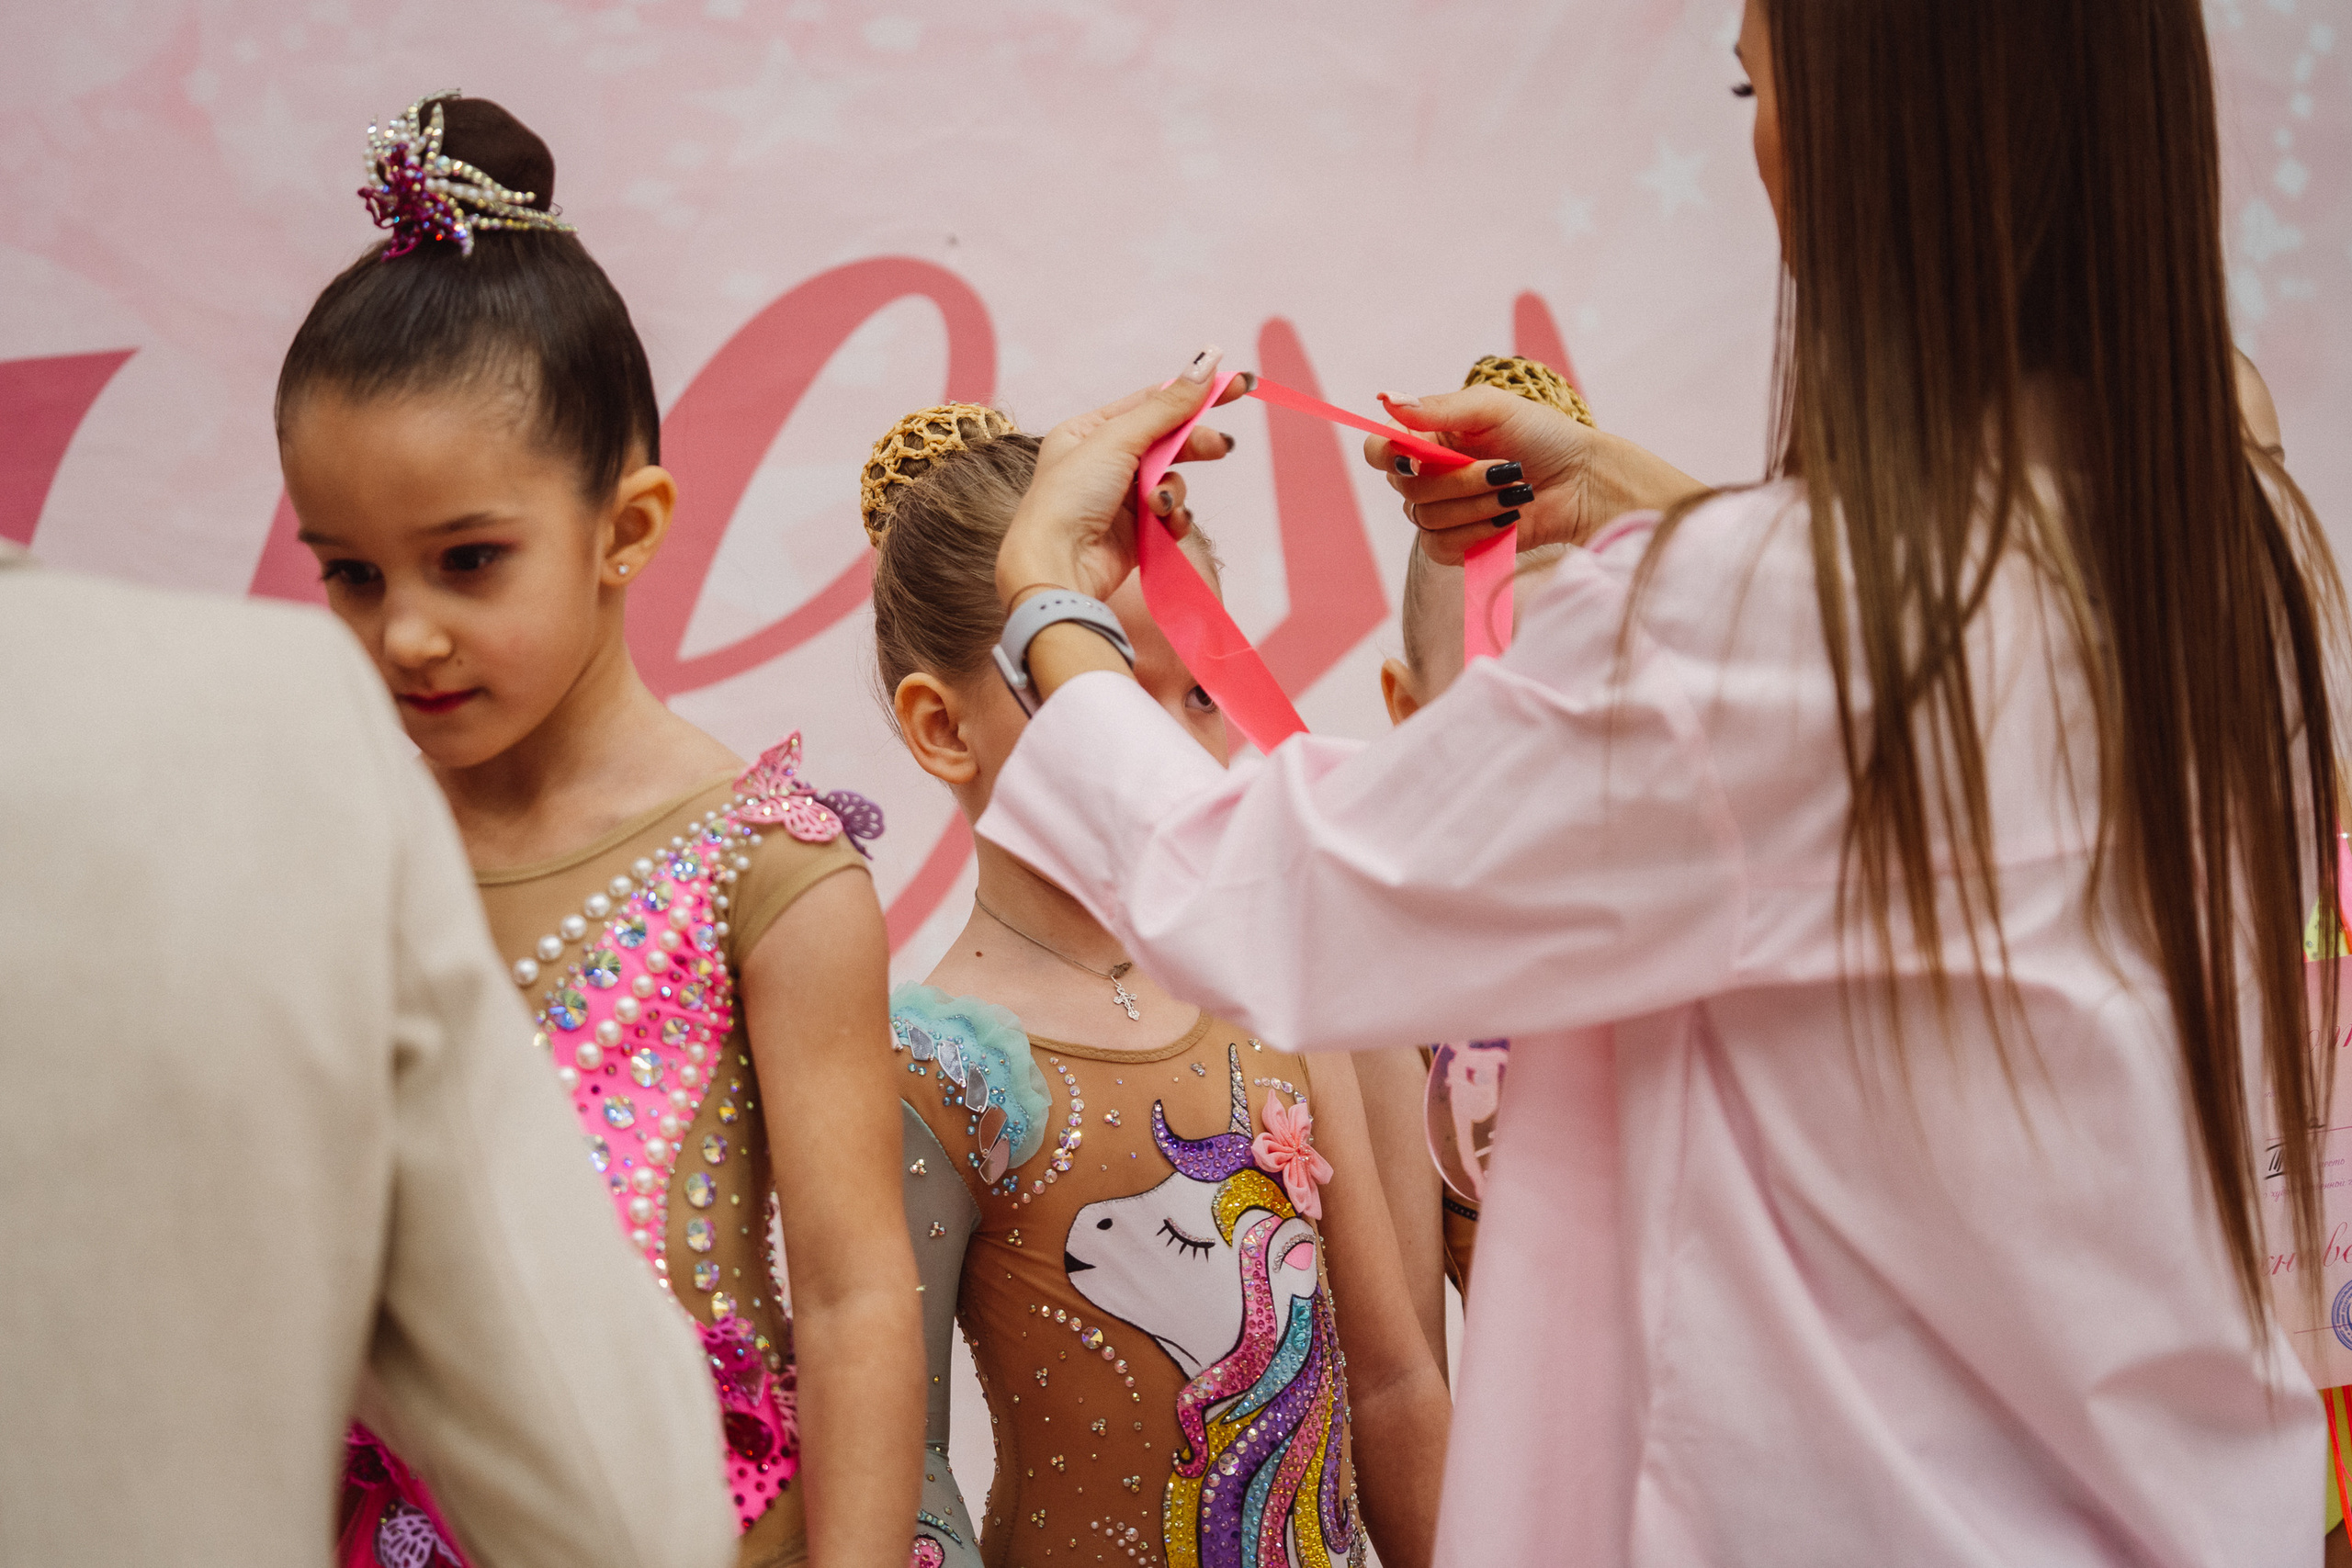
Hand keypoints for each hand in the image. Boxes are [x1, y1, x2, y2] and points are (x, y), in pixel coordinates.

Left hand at [996, 347, 1250, 609]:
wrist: (1057, 566)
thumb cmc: (1070, 497)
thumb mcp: (1117, 440)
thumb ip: (1167, 406)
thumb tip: (1206, 362)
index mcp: (1088, 431)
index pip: (1151, 403)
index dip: (1194, 393)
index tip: (1237, 386)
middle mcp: (1103, 462)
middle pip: (1167, 441)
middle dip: (1192, 445)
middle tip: (1220, 448)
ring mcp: (1120, 498)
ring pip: (1172, 480)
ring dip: (1172, 491)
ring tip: (1159, 505)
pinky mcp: (1135, 532)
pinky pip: (1170, 513)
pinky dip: (1172, 518)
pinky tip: (1164, 525)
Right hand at [1362, 385, 1701, 564]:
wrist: (1583, 481)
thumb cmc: (1542, 435)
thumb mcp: (1492, 408)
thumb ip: (1439, 407)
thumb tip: (1385, 400)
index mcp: (1428, 440)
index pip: (1379, 451)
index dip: (1388, 456)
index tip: (1415, 457)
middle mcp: (1428, 476)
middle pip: (1406, 488)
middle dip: (1459, 480)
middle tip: (1506, 467)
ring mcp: (1442, 513)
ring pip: (1427, 520)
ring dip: (1477, 505)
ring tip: (1517, 491)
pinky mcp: (1459, 545)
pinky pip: (1442, 548)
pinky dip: (1477, 532)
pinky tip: (1509, 518)